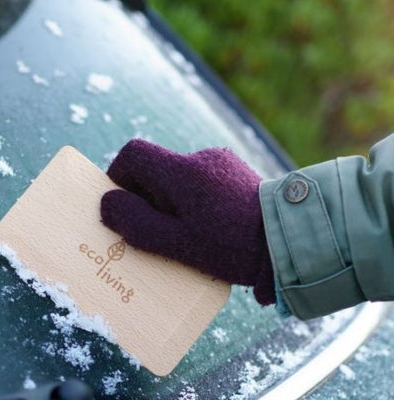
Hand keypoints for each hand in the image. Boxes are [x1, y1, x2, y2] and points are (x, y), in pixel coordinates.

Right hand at [100, 139, 274, 305]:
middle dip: (147, 199)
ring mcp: (221, 163)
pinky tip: (211, 227)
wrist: (293, 239)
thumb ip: (137, 224)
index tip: (125, 206)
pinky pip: (200, 182)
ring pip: (177, 178)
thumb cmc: (233, 246)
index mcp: (182, 172)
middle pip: (155, 169)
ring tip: (189, 235)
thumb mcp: (179, 243)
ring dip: (172, 203)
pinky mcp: (236, 173)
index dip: (119, 177)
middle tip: (158, 232)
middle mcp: (201, 158)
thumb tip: (107, 204)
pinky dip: (194, 202)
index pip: (133, 153)